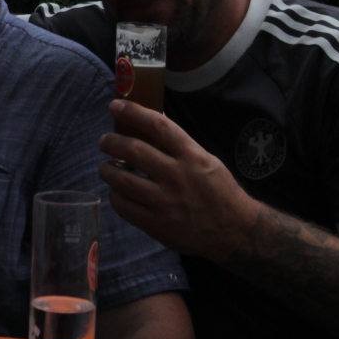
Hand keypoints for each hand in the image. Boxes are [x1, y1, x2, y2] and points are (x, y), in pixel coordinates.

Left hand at [99, 100, 260, 261]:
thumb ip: (179, 147)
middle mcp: (176, 176)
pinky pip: (124, 207)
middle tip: (103, 141)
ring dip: (107, 170)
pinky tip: (117, 193)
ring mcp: (165, 201)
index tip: (115, 106)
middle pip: (133, 150)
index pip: (158, 125)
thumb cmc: (220, 192)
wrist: (234, 232)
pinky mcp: (156, 224)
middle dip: (111, 142)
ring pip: (122, 180)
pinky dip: (115, 196)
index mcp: (192, 156)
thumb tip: (151, 127)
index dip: (133, 112)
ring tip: (105, 167)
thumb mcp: (206, 161)